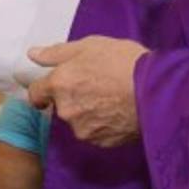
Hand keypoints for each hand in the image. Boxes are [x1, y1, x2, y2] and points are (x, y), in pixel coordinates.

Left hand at [27, 36, 148, 146]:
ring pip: (78, 121)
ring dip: (88, 113)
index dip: (44, 90)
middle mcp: (66, 111)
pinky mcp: (101, 142)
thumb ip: (58, 52)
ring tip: (112, 99)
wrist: (156, 89)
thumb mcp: (90, 45)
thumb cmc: (123, 61)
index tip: (55, 86)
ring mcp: (83, 130)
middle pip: (60, 107)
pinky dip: (103, 124)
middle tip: (96, 85)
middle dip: (72, 98)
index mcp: (59, 84)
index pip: (35, 94)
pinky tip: (119, 112)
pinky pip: (95, 133)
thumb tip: (33, 54)